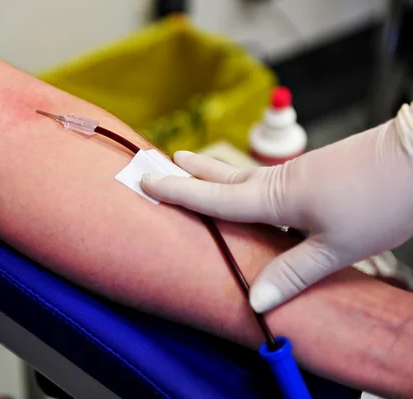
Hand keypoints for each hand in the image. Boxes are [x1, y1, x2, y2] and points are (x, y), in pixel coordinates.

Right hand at [141, 103, 412, 312]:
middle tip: (166, 159)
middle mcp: (282, 181)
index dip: (180, 192)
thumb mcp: (337, 247)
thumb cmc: (382, 200)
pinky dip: (250, 184)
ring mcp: (301, 173)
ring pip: (247, 177)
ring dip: (219, 174)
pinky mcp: (318, 172)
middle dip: (194, 170)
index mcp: (277, 198)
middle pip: (226, 176)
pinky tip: (258, 194)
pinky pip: (271, 181)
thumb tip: (256, 300)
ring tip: (200, 169)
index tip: (149, 181)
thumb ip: (293, 273)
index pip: (215, 198)